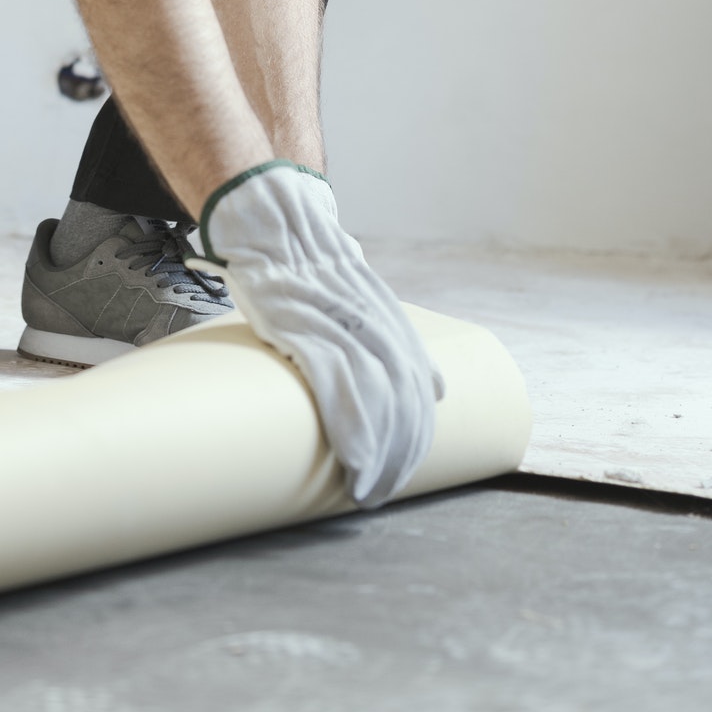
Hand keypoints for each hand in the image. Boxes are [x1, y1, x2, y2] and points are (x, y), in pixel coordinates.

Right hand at [200, 160, 440, 506]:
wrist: (274, 220)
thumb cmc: (313, 267)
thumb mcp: (367, 294)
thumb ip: (399, 340)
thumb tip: (437, 385)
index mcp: (389, 320)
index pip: (416, 387)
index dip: (415, 433)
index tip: (404, 470)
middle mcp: (372, 322)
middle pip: (401, 398)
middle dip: (398, 452)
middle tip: (384, 491)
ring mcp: (337, 324)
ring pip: (375, 397)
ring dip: (378, 451)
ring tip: (367, 489)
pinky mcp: (301, 325)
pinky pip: (335, 384)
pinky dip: (349, 425)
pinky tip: (354, 457)